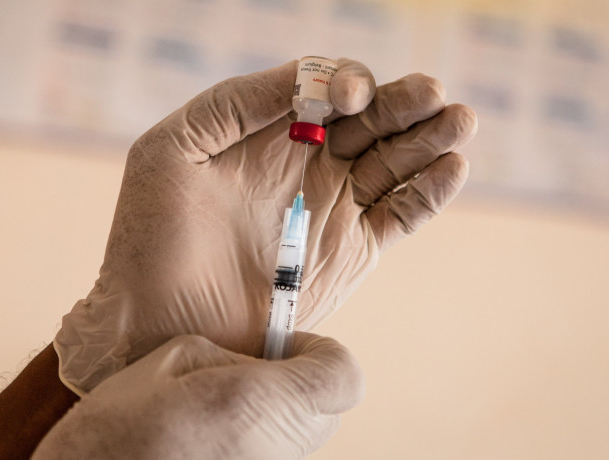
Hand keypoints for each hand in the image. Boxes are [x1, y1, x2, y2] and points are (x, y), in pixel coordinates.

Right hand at [34, 333, 363, 459]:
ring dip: (277, 414)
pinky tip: (210, 440)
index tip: (286, 345)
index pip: (344, 376)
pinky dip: (257, 441)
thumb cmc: (116, 433)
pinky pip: (274, 456)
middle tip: (248, 372)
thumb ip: (233, 354)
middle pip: (327, 409)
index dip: (321, 352)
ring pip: (301, 438)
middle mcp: (278, 451)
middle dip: (297, 381)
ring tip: (220, 410)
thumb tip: (259, 364)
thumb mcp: (173, 360)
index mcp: (261, 405)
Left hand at [55, 59, 477, 392]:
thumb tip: (304, 80)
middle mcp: (307, 164)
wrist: (159, 318)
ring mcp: (334, 207)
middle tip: (433, 95)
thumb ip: (234, 103)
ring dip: (429, 139)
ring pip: (396, 162)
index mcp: (267, 133)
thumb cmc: (150, 233)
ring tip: (458, 121)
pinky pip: (402, 214)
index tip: (351, 98)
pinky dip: (430, 192)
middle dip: (404, 104)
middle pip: (372, 121)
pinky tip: (450, 168)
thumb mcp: (173, 149)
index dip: (348, 83)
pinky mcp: (352, 251)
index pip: (326, 91)